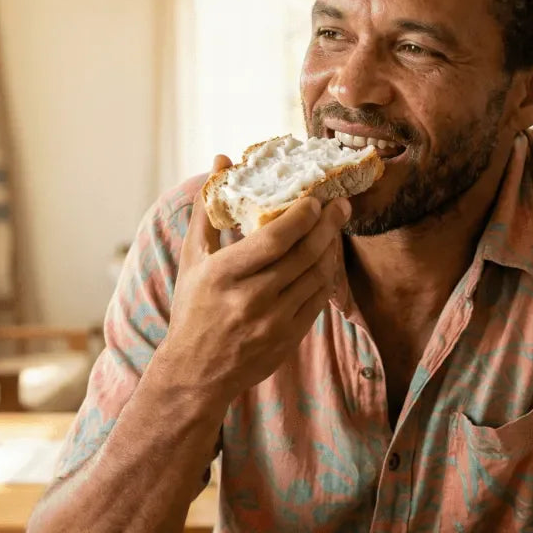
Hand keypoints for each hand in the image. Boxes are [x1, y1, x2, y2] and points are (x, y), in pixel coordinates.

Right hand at [159, 155, 350, 401]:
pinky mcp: (287, 339)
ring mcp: (272, 322)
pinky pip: (317, 301)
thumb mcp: (192, 258)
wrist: (195, 371)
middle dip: (327, 225)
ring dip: (330, 249)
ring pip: (315, 277)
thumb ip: (209, 208)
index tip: (316, 198)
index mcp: (223, 274)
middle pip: (302, 255)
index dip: (301, 216)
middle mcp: (250, 299)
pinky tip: (326, 260)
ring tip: (335, 228)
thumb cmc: (193, 308)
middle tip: (340, 206)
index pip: (273, 239)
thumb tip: (222, 161)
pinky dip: (325, 277)